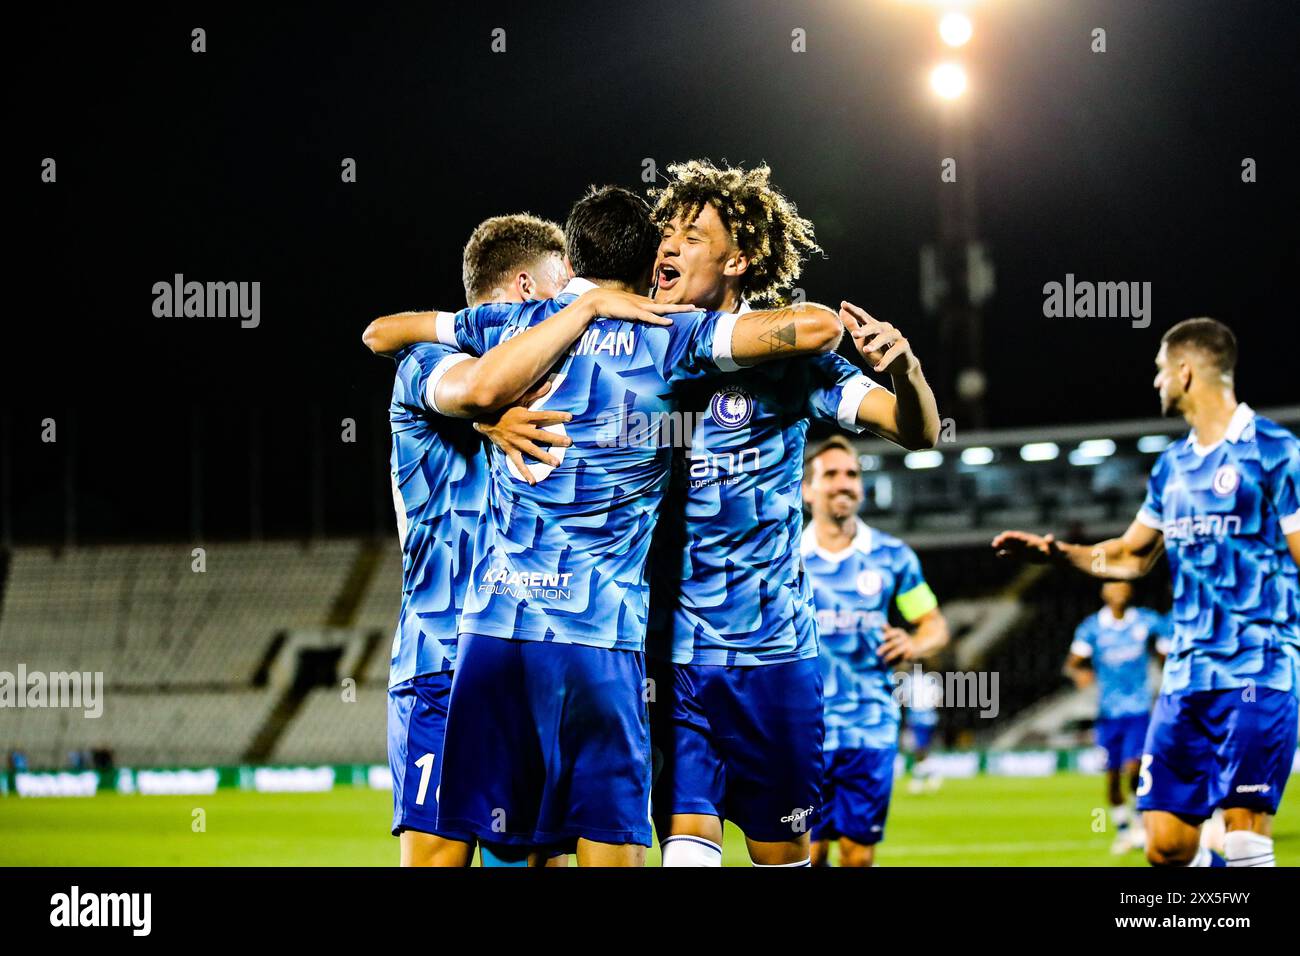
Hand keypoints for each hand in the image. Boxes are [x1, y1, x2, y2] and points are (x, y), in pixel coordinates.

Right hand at [473, 382, 571, 485]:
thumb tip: (550, 384)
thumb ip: (534, 393)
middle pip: (541, 435)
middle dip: (556, 439)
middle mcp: (522, 430)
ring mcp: (516, 442)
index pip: (544, 416)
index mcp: (525, 416)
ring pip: (533, 450)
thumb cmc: (503, 407)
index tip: (570, 418)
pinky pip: (518, 463)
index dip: (557, 416)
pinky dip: (525, 472)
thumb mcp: (518, 398)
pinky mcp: (510, 450)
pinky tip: (533, 481)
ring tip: (557, 463)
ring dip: (545, 457)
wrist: (484, 419)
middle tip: (569, 442)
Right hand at [579, 288, 696, 325]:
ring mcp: (641, 307)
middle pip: (671, 306)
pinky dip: (659, 320)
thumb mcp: (627, 311)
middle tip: (703, 309)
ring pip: (665, 309)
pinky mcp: (634, 312)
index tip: (693, 310)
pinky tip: (670, 323)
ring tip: (693, 310)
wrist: (596, 301)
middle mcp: (646, 304)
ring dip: (679, 310)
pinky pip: (649, 318)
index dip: (680, 309)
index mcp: (645, 304)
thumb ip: (635, 316)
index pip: (666, 307)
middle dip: (687, 308)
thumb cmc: (610, 307)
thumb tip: (643, 322)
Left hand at [840, 301, 918, 374]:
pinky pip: (894, 352)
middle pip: (875, 326)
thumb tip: (840, 311)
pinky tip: (877, 369)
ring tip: (866, 351)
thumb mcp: (862, 342)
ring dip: (875, 344)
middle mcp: (886, 328)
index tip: (843, 304)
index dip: (853, 310)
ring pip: (886, 337)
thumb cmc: (878, 353)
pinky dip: (885, 361)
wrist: (898, 367)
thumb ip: (853, 327)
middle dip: (865, 330)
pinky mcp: (904, 346)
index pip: (863, 316)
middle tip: (854, 334)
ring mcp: (896, 336)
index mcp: (874, 326)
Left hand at [878, 626, 917, 663]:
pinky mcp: (911, 653)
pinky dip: (896, 662)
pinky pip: (902, 658)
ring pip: (898, 651)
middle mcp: (904, 638)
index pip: (894, 632)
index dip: (888, 634)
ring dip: (890, 656)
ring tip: (884, 661)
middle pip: (893, 642)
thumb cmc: (903, 639)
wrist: (920, 644)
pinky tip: (891, 665)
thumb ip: (889, 630)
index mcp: (900, 632)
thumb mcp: (898, 633)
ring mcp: (908, 646)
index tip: (882, 638)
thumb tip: (881, 624)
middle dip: (885, 647)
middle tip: (877, 653)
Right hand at [991, 530, 1060, 563]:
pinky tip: (999, 555)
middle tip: (995, 541)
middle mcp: (1025, 543)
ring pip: (1010, 546)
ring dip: (1003, 545)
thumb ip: (1050, 542)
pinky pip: (1013, 555)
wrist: (1053, 555)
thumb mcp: (1053, 547)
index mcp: (1031, 540)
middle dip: (1004, 540)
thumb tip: (1049, 537)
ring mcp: (1023, 549)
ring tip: (994, 545)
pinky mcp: (1022, 556)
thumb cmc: (1054, 550)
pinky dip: (1006, 555)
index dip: (1013, 536)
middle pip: (1013, 540)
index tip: (1004, 535)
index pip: (1020, 537)